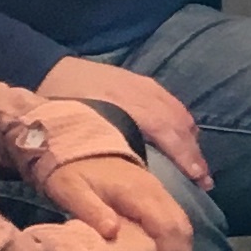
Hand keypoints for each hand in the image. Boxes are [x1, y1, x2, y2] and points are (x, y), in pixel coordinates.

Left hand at [38, 54, 210, 191]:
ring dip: (191, 140)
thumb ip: (102, 149)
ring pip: (179, 114)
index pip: (165, 130)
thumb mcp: (73, 130)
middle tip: (205, 181)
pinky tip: (186, 137)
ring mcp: (144, 86)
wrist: (45, 69)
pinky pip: (173, 104)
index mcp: (124, 106)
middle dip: (194, 153)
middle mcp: (141, 94)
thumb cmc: (56, 107)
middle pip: (178, 124)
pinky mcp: (144, 82)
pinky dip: (184, 124)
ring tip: (198, 166)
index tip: (196, 177)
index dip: (183, 155)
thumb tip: (128, 177)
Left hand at [41, 148, 192, 250]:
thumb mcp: (70, 189)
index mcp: (138, 193)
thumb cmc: (71, 169)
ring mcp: (161, 191)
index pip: (167, 228)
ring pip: (185, 224)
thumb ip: (91, 210)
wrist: (79, 141)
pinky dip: (178, 241)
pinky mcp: (159, 194)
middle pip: (183, 228)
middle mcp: (157, 192)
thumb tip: (113, 232)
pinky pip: (178, 219)